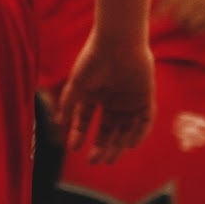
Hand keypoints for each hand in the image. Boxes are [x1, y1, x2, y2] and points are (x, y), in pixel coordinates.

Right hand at [58, 34, 154, 163]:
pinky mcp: (146, 97)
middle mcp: (112, 100)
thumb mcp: (77, 85)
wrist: (118, 42)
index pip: (86, 120)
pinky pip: (145, 120)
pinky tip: (129, 145)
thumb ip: (68, 104)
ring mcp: (130, 99)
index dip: (79, 134)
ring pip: (125, 129)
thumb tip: (58, 123)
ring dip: (118, 144)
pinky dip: (139, 133)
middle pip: (108, 129)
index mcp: (95, 95)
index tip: (74, 147)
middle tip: (95, 161)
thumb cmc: (94, 60)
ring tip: (109, 158)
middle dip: (101, 146)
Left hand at [157, 0, 204, 34]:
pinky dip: (200, 29)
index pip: (167, 1)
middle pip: (178, 17)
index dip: (157, 12)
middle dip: (177, 20)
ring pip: (191, 24)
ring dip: (188, 26)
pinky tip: (199, 28)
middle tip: (178, 21)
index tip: (152, 20)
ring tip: (188, 26)